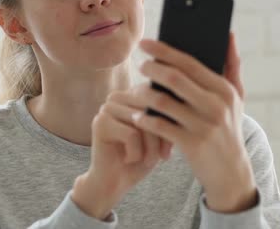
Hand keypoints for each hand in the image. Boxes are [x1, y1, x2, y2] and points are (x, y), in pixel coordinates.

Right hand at [72, 85, 172, 219]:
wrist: (113, 184)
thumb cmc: (141, 158)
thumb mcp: (161, 136)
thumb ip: (167, 117)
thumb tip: (179, 104)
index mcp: (131, 94)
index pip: (161, 97)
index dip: (171, 122)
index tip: (170, 145)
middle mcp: (117, 97)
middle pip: (153, 109)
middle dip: (162, 137)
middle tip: (162, 156)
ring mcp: (106, 108)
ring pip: (144, 122)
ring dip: (151, 148)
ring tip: (146, 160)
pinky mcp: (100, 124)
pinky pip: (131, 135)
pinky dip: (136, 154)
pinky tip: (128, 160)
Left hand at [131, 32, 257, 212]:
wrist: (230, 171)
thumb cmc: (228, 127)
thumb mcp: (236, 97)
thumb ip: (232, 65)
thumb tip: (228, 33)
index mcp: (224, 90)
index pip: (189, 63)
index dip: (163, 50)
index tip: (145, 43)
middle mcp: (216, 105)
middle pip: (174, 78)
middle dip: (152, 68)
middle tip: (140, 65)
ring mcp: (203, 125)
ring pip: (163, 102)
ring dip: (144, 94)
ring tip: (136, 91)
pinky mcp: (191, 144)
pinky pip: (160, 126)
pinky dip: (146, 119)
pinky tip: (137, 116)